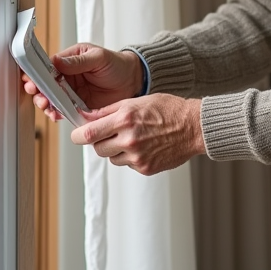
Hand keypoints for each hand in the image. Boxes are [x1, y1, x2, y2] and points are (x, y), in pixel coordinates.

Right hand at [21, 43, 142, 121]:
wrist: (133, 81)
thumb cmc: (117, 64)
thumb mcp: (98, 58)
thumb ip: (78, 62)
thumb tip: (57, 61)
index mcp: (69, 60)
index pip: (48, 66)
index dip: (37, 73)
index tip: (32, 79)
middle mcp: (68, 77)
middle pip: (46, 84)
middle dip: (38, 90)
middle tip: (37, 94)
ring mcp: (72, 92)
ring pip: (52, 99)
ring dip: (46, 103)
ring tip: (46, 105)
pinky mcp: (78, 106)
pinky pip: (64, 110)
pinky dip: (58, 113)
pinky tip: (56, 114)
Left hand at [71, 94, 204, 175]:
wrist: (193, 127)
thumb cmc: (168, 109)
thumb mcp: (136, 101)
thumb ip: (109, 110)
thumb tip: (87, 117)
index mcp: (125, 119)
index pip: (89, 133)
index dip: (77, 135)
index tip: (76, 135)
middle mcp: (129, 139)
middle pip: (97, 148)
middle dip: (99, 141)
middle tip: (109, 133)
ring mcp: (137, 156)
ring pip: (111, 157)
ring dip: (115, 149)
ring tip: (132, 137)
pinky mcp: (145, 168)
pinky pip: (127, 164)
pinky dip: (130, 156)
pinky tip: (144, 145)